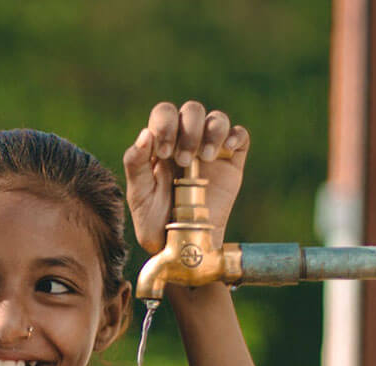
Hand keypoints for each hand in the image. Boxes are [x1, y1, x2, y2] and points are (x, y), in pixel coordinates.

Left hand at [123, 101, 249, 252]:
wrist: (182, 245)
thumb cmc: (155, 221)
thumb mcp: (139, 195)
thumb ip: (136, 164)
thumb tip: (146, 134)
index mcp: (162, 143)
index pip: (165, 113)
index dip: (166, 124)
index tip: (164, 152)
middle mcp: (186, 141)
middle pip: (192, 110)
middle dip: (188, 130)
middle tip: (182, 161)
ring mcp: (211, 150)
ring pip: (217, 119)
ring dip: (212, 131)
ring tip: (204, 158)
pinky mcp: (231, 163)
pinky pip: (240, 136)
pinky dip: (236, 136)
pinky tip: (226, 150)